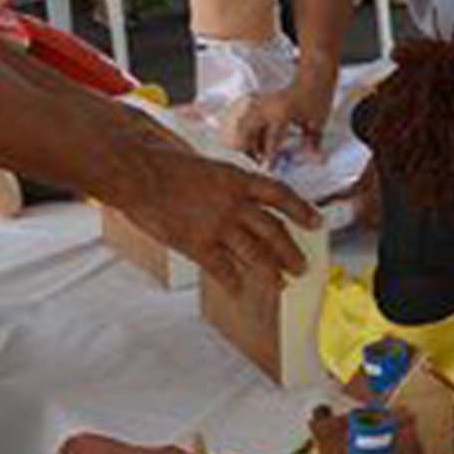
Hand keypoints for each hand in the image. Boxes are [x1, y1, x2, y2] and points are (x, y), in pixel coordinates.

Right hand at [118, 149, 319, 287]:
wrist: (136, 172)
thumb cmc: (162, 162)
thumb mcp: (203, 163)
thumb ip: (223, 180)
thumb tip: (234, 191)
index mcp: (236, 178)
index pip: (279, 194)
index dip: (301, 209)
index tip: (316, 221)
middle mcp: (234, 202)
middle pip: (274, 230)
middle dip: (291, 251)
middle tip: (302, 265)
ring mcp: (217, 225)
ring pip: (255, 254)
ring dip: (271, 271)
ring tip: (281, 283)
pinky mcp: (197, 243)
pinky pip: (221, 269)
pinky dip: (232, 281)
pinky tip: (237, 290)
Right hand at [233, 70, 335, 163]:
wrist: (314, 77)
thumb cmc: (317, 98)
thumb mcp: (318, 123)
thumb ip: (313, 143)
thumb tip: (315, 161)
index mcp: (282, 112)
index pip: (271, 139)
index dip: (269, 156)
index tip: (267, 169)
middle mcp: (267, 106)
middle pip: (246, 129)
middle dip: (249, 147)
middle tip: (257, 161)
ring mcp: (261, 102)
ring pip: (244, 123)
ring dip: (248, 139)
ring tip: (257, 153)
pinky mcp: (260, 102)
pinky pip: (247, 118)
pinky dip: (250, 132)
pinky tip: (258, 142)